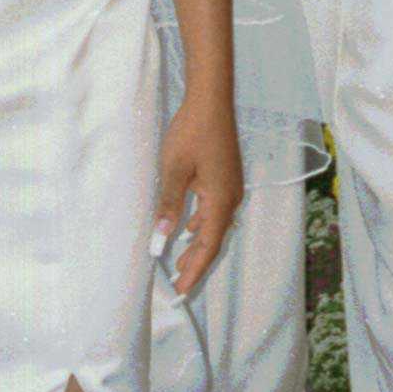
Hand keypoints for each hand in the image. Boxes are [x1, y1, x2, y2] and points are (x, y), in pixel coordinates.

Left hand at [152, 94, 243, 297]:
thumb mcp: (174, 170)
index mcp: (220, 200)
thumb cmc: (191, 132)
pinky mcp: (226, 178)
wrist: (211, 101)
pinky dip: (201, 224)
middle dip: (196, 261)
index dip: (195, 270)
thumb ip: (169, 205)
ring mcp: (230, 187)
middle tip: (179, 283)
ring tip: (181, 261)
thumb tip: (162, 238)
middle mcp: (231, 198)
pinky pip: (214, 210)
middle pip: (214, 239)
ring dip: (198, 244)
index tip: (181, 290)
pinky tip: (189, 227)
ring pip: (214, 225)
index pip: (208, 245)